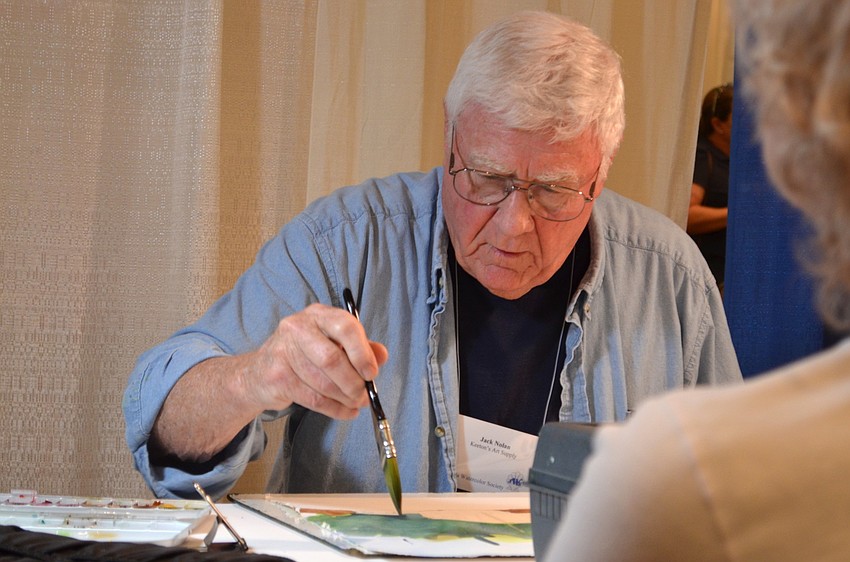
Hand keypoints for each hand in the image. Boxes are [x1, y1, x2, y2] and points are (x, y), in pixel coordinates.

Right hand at [246, 303, 388, 419]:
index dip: (362, 353)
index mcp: (318, 314)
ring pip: (323, 382)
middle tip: (364, 395)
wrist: (259, 373)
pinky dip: (334, 409)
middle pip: (332, 358)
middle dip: (353, 382)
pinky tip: (345, 411)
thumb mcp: (333, 344)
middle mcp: (298, 327)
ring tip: (356, 404)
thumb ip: (360, 348)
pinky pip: (313, 398)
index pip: (345, 326)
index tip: (371, 373)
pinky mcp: (277, 377)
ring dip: (345, 398)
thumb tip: (382, 355)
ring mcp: (283, 351)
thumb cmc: (303, 356)